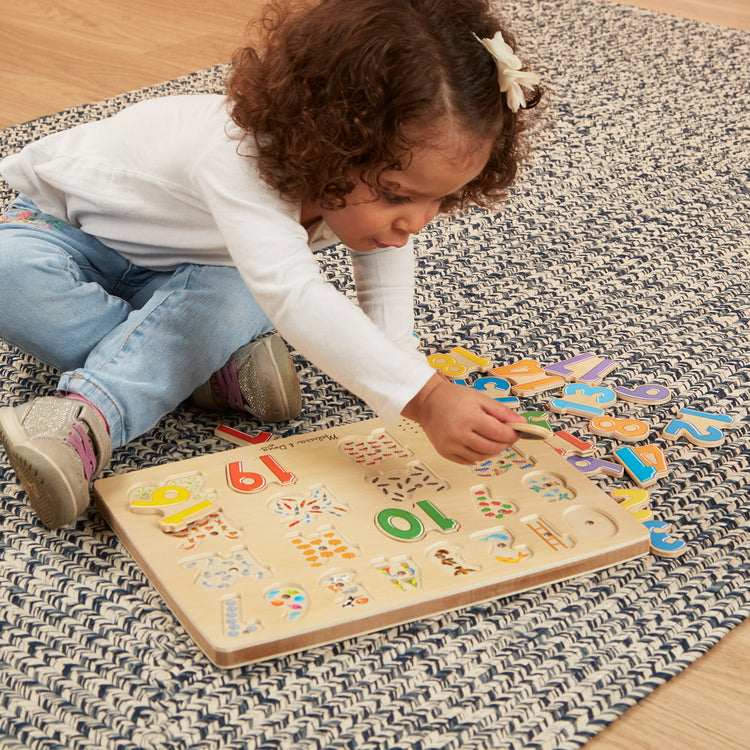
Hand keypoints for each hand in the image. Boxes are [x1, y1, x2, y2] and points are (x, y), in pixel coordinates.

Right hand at [402, 373, 525, 463]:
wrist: (427, 402)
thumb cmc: (452, 397)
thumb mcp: (481, 398)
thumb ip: (502, 412)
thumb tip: (521, 423)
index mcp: (470, 418)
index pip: (500, 434)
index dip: (512, 435)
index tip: (516, 433)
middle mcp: (459, 434)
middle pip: (492, 448)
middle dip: (504, 443)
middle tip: (505, 436)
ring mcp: (451, 445)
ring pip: (482, 457)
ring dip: (492, 450)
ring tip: (491, 439)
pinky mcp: (445, 452)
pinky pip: (468, 461)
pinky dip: (478, 455)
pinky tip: (478, 445)